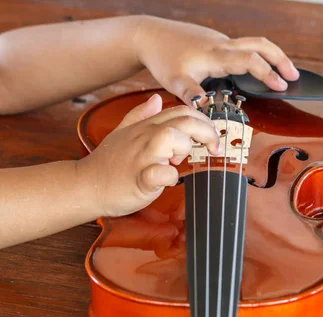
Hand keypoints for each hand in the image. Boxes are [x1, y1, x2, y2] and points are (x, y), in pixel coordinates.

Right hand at [78, 94, 220, 216]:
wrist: (85, 186)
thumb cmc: (106, 164)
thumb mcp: (122, 132)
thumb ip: (139, 114)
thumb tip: (156, 99)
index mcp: (145, 127)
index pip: (181, 111)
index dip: (202, 120)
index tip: (210, 137)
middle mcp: (145, 137)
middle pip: (183, 120)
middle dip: (206, 131)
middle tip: (213, 148)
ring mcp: (141, 157)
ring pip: (170, 138)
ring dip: (183, 147)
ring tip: (179, 162)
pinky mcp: (139, 180)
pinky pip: (159, 173)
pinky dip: (169, 177)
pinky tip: (169, 181)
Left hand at [134, 17, 298, 105]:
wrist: (151, 36)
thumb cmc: (163, 59)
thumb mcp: (174, 81)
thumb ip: (191, 95)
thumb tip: (205, 107)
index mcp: (216, 55)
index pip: (250, 61)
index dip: (267, 73)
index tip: (282, 86)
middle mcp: (222, 45)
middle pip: (260, 44)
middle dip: (280, 59)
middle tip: (294, 77)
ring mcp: (221, 42)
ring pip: (254, 43)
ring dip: (272, 55)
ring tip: (283, 72)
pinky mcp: (217, 43)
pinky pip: (244, 47)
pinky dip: (259, 55)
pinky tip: (258, 69)